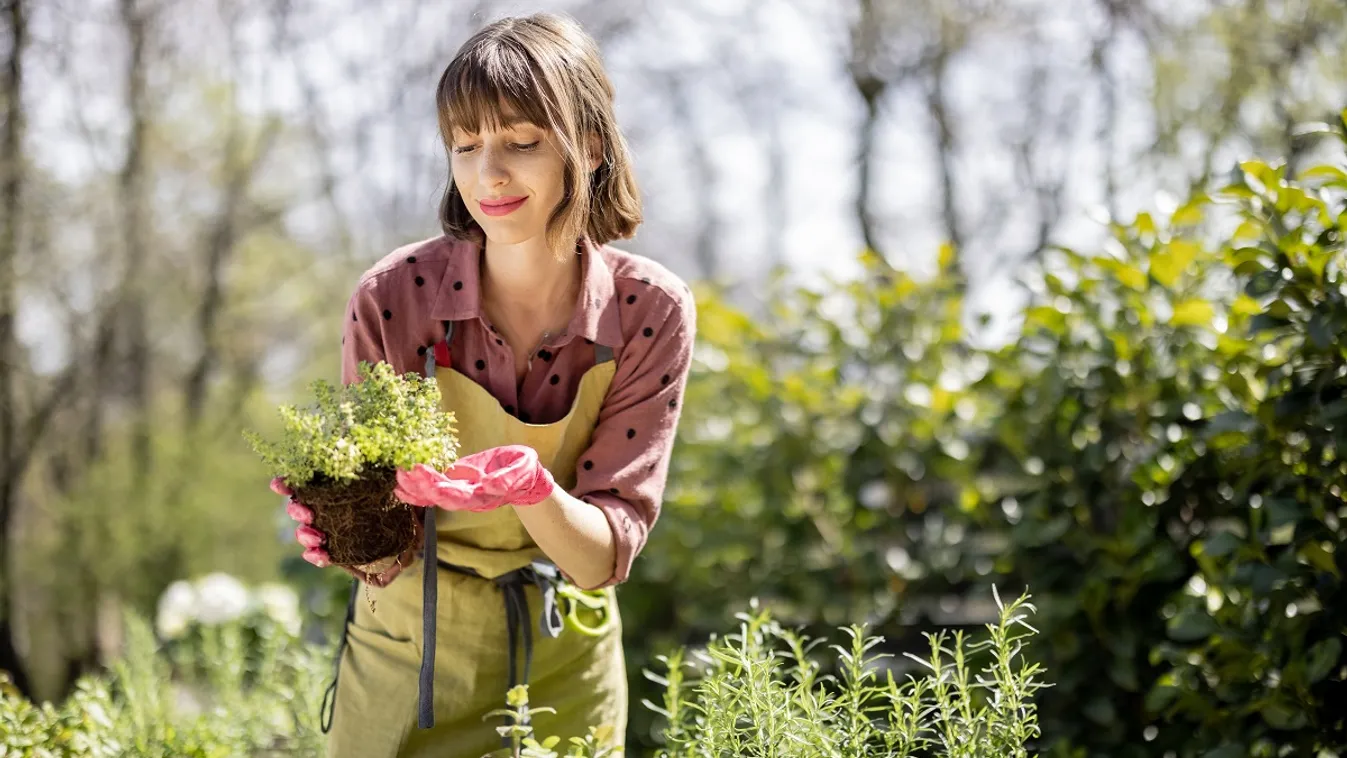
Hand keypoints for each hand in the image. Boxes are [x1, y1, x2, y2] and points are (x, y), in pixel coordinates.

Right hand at [271, 477, 419, 587]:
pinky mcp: (341, 554)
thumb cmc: (405, 498)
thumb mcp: (401, 478)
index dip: (288, 484)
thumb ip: (397, 468)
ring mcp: (333, 531)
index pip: (305, 483)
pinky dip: (317, 557)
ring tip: (317, 537)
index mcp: (336, 487)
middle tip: (307, 513)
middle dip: (298, 512)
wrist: (419, 531)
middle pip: (301, 509)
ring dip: (305, 536)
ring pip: (307, 534)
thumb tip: (400, 464)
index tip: (279, 484)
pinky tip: (321, 555)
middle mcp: (329, 509)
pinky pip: (323, 556)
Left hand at [394, 445, 555, 512]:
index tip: (424, 474)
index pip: (458, 496)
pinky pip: (432, 489)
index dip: (439, 488)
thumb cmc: (525, 472)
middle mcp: (468, 498)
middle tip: (405, 468)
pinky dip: (415, 488)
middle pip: (440, 497)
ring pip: (433, 494)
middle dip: (421, 485)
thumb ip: (508, 477)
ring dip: (414, 486)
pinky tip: (400, 483)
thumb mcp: (523, 468)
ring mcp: (460, 492)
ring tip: (399, 473)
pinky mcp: (456, 483)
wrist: (524, 480)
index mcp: (484, 496)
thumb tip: (488, 485)